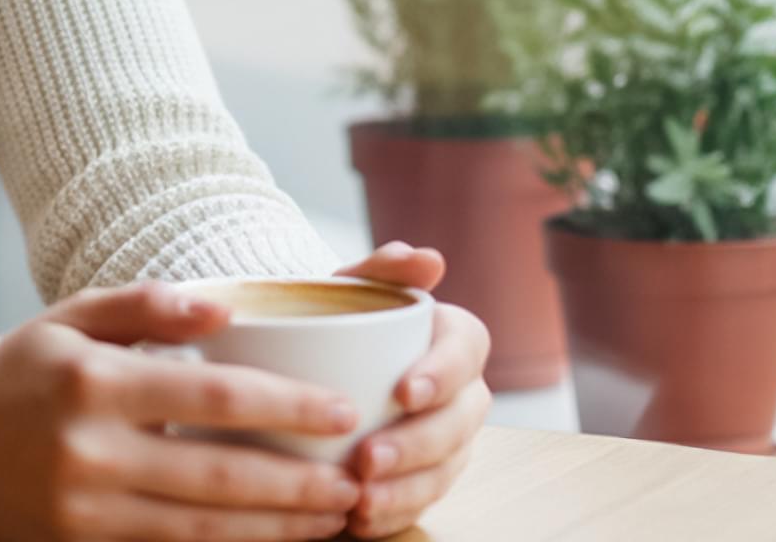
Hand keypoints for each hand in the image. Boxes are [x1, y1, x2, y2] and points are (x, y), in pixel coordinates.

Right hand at [0, 280, 367, 541]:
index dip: (281, 406)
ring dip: (280, 529)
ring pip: (206, 531)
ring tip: (335, 516)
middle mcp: (91, 454)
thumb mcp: (71, 318)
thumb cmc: (23, 372)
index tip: (340, 408)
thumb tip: (223, 307)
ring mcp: (87, 514)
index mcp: (92, 383)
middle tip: (357, 478)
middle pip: (219, 478)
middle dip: (298, 483)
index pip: (208, 397)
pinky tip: (275, 540)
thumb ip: (145, 305)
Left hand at [332, 242, 491, 537]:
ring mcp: (450, 438)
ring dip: (406, 489)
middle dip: (417, 445)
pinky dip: (393, 513)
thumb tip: (426, 259)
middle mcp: (462, 391)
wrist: (309, 355)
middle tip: (368, 457)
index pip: (466, 350)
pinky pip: (422, 500)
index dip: (441, 374)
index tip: (402, 392)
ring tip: (360, 500)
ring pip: (445, 470)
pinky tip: (358, 521)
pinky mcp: (429, 474)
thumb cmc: (335, 314)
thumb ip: (381, 268)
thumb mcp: (347, 286)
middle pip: (459, 422)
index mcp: (452, 336)